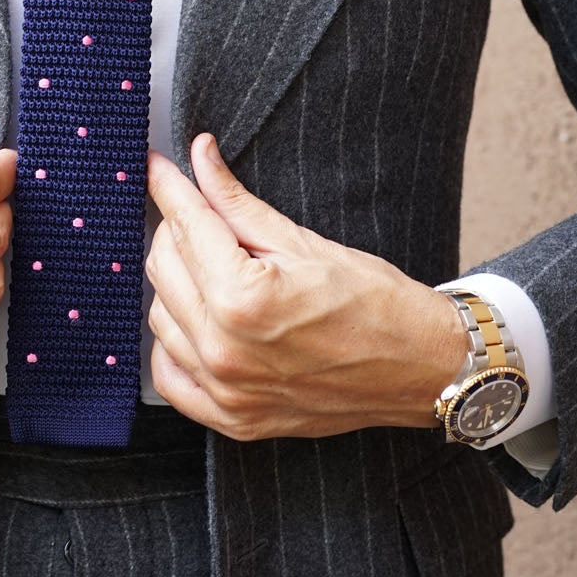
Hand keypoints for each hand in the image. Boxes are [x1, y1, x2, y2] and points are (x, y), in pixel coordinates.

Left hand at [144, 133, 464, 438]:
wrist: (422, 367)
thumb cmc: (375, 302)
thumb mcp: (304, 241)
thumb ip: (236, 202)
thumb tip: (199, 157)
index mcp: (242, 298)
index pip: (184, 225)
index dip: (168, 186)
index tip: (154, 164)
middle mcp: (224, 349)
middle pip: (162, 267)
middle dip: (176, 230)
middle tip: (200, 214)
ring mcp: (225, 391)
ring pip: (160, 318)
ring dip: (176, 285)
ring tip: (214, 268)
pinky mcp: (232, 419)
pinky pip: (169, 376)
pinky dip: (175, 344)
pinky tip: (200, 321)